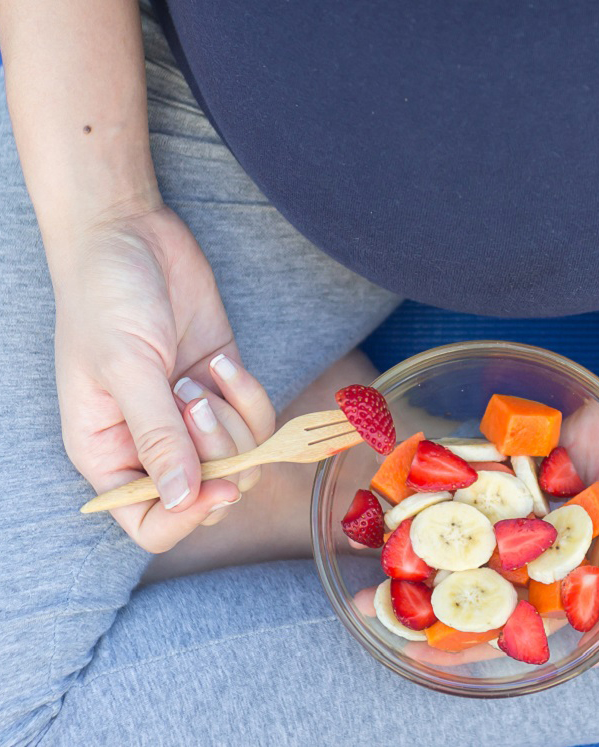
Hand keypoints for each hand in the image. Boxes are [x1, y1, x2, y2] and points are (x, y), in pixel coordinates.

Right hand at [53, 205, 274, 551]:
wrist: (128, 236)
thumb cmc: (105, 299)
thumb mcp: (125, 369)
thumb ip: (157, 437)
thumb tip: (181, 500)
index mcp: (109, 452)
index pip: (149, 522)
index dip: (187, 517)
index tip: (216, 485)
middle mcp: (153, 441)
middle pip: (208, 491)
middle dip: (216, 453)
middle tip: (192, 400)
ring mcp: (191, 415)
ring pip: (241, 458)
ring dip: (234, 420)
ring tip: (201, 375)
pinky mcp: (222, 386)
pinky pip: (257, 418)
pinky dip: (250, 395)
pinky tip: (224, 362)